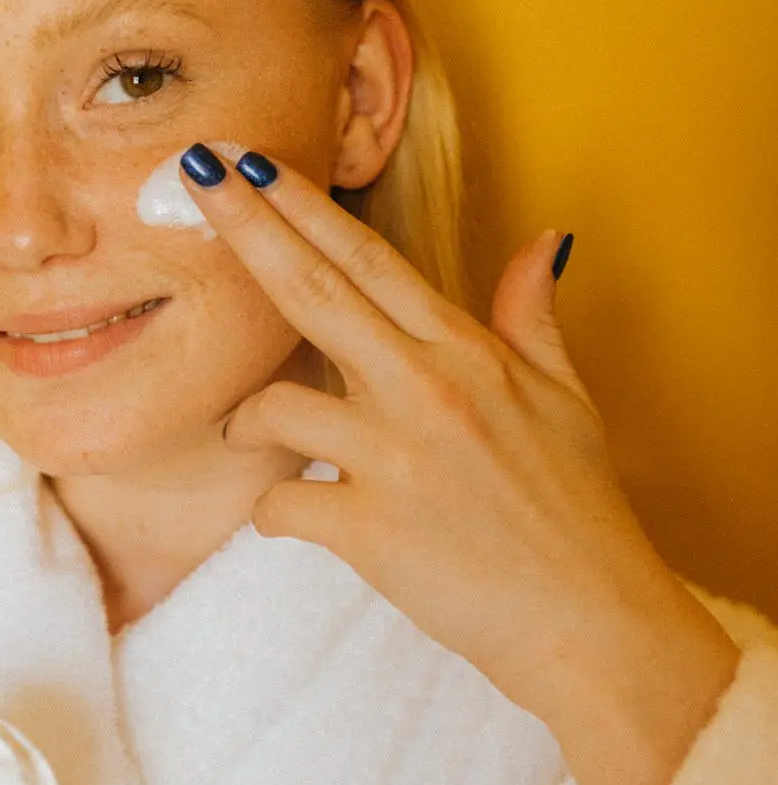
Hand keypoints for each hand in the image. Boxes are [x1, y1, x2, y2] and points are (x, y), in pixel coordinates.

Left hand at [180, 143, 739, 784]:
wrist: (592, 622)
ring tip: (249, 435)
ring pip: (277, 405)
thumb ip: (533, 317)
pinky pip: (280, 504)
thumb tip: (543, 243)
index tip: (252, 162)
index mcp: (466, 352)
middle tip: (192, 174)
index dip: (304, 206)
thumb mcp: (568, 399)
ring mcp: (396, 458)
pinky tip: (289, 519)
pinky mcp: (370, 530)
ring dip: (245, 419)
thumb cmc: (578, 511)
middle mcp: (427, 388)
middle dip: (246, 227)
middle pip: (314, 290)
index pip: (369, 259)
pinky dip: (272, 512)